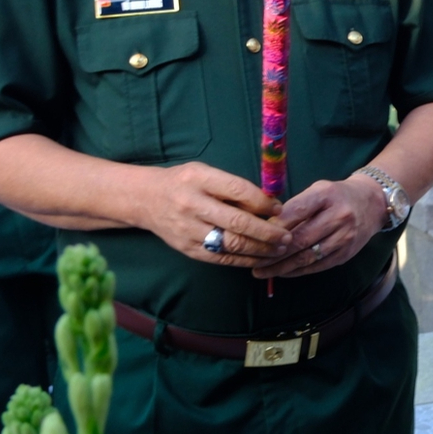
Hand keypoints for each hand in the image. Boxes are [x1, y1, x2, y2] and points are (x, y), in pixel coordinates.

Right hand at [140, 161, 290, 264]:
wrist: (145, 199)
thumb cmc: (183, 183)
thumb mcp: (205, 173)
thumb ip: (233, 187)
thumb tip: (269, 204)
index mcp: (199, 179)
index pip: (238, 190)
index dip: (263, 202)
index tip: (279, 209)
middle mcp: (192, 204)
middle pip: (237, 222)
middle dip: (268, 232)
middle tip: (287, 236)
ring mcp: (188, 229)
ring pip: (231, 244)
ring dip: (261, 249)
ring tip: (280, 249)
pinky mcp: (187, 249)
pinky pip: (221, 258)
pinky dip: (245, 260)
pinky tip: (261, 258)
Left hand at [252, 176, 385, 278]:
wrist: (372, 204)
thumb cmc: (336, 196)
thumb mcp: (318, 190)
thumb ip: (295, 206)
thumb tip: (266, 226)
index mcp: (326, 195)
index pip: (295, 212)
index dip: (274, 226)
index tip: (255, 235)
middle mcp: (338, 216)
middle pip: (300, 238)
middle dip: (273, 252)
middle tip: (252, 260)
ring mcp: (344, 237)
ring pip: (308, 256)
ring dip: (282, 267)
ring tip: (262, 271)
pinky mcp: (346, 253)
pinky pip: (318, 266)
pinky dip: (298, 271)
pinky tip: (283, 272)